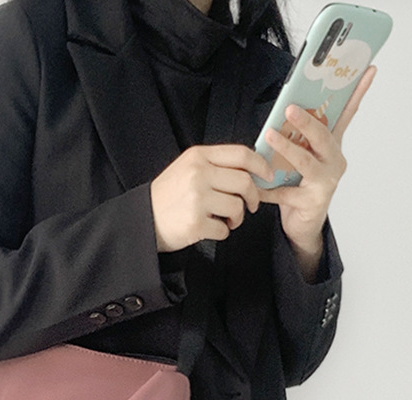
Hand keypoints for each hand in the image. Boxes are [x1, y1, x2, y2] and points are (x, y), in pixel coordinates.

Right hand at [150, 144, 273, 251]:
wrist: (143, 220)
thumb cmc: (169, 196)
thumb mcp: (187, 168)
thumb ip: (215, 166)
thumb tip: (250, 170)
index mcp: (199, 157)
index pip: (241, 154)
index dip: (261, 165)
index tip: (268, 176)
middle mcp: (198, 174)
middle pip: (245, 182)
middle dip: (253, 197)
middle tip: (251, 205)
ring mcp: (197, 199)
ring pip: (237, 207)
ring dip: (237, 218)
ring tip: (226, 220)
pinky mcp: (196, 222)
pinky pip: (224, 230)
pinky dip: (222, 232)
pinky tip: (211, 229)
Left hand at [259, 66, 376, 277]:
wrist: (303, 225)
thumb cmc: (302, 188)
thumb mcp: (302, 158)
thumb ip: (297, 139)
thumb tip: (283, 113)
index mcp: (333, 147)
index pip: (347, 115)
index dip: (358, 93)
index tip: (369, 69)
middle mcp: (334, 162)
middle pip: (323, 137)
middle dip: (307, 121)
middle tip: (290, 109)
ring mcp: (325, 182)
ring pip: (306, 162)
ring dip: (287, 148)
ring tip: (269, 137)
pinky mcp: (312, 201)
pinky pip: (286, 191)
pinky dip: (269, 188)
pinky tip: (257, 186)